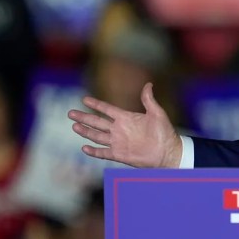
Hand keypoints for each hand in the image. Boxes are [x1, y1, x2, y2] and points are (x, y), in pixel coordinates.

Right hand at [67, 82, 181, 167]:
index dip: (96, 104)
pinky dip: (93, 151)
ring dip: (85, 132)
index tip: (84, 99)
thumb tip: (148, 84)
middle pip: (97, 122)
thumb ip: (149, 100)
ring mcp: (118, 142)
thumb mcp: (157, 113)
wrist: (168, 152)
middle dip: (84, 117)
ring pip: (97, 136)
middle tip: (70, 113)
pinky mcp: (119, 154)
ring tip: (74, 126)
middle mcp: (119, 129)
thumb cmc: (165, 132)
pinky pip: (103, 152)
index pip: (107, 109)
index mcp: (127, 118)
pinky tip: (84, 147)